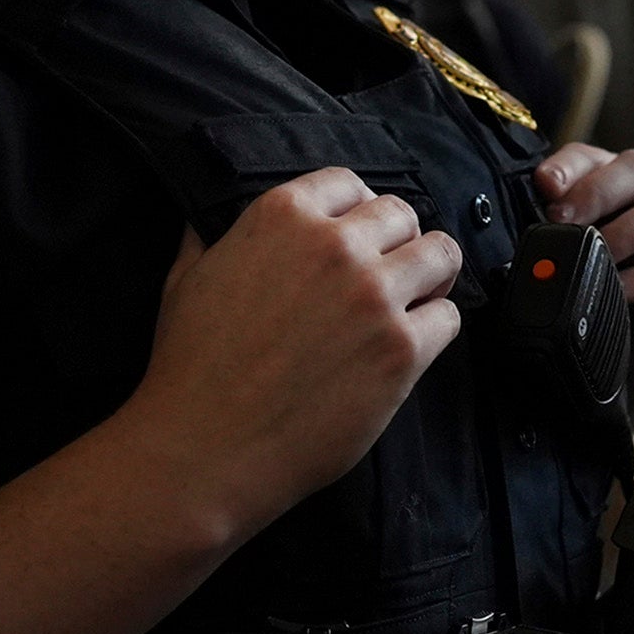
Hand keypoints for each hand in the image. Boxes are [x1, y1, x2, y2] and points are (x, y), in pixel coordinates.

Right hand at [125, 167, 461, 529]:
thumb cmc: (189, 368)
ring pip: (441, 255)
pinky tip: (410, 346)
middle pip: (402, 215)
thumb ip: (205, 238)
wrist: (204, 449)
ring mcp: (374, 296)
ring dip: (432, 275)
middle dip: (397, 242)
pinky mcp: (402, 350)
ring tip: (417, 300)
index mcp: (282, 215)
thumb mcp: (184, 280)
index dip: (356, 212)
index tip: (357, 237)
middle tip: (388, 275)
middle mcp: (336, 245)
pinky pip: (449, 317)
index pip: (350, 184)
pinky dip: (435, 329)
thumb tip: (201, 218)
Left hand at [531, 145, 633, 410]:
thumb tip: (509, 226)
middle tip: (562, 219)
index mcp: (619, 195)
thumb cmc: (590, 317)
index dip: (570, 164)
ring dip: (628, 227)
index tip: (542, 185)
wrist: (620, 383)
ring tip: (595, 254)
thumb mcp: (563, 275)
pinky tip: (619, 291)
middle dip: (598, 188)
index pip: (596, 158)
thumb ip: (548, 244)